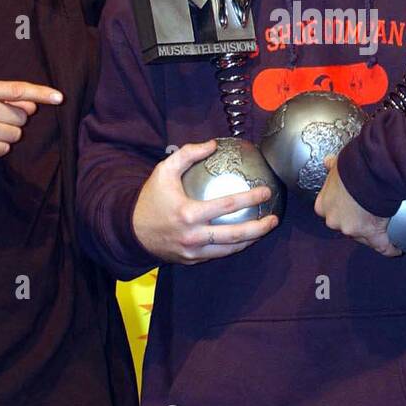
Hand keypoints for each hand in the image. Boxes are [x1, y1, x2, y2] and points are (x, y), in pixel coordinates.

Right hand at [132, 140, 278, 264]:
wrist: (130, 231)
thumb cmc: (151, 198)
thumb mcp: (164, 170)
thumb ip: (188, 154)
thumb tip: (213, 144)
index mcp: (188, 213)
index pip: (227, 206)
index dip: (250, 198)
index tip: (266, 191)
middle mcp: (193, 236)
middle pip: (234, 235)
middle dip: (259, 228)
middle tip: (275, 219)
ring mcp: (193, 252)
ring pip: (229, 250)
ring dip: (250, 240)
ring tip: (265, 229)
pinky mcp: (192, 260)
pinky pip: (217, 254)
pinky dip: (233, 247)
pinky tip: (244, 238)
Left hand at [314, 155, 396, 256]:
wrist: (368, 172)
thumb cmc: (351, 168)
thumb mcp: (337, 166)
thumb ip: (331, 167)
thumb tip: (328, 162)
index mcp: (323, 205)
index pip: (331, 213)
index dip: (342, 210)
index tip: (349, 208)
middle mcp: (334, 221)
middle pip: (345, 226)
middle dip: (355, 222)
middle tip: (366, 213)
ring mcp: (352, 230)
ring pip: (362, 236)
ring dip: (371, 231)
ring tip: (382, 225)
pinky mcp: (372, 234)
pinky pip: (382, 246)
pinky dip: (389, 248)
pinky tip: (396, 250)